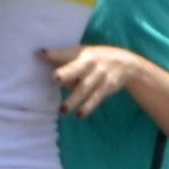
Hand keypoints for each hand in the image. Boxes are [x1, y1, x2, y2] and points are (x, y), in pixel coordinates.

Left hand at [41, 41, 155, 116]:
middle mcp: (91, 63)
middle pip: (76, 69)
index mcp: (82, 53)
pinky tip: (79, 115)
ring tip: (61, 110)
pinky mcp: (107, 87)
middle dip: (66, 74)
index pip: (65, 53)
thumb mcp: (84, 54)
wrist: (128, 63)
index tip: (40, 54)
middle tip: (54, 79)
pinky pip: (96, 98)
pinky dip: (87, 107)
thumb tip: (52, 78)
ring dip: (73, 100)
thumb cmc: (96, 59)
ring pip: (84, 88)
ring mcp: (100, 75)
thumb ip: (67, 62)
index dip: (53, 54)